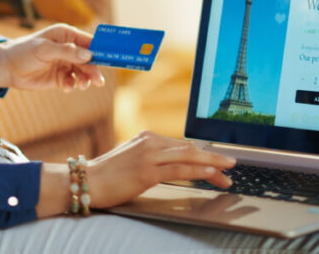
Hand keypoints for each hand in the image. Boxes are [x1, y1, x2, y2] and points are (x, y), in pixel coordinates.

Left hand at [0, 24, 104, 91]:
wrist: (7, 68)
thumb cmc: (24, 51)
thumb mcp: (44, 49)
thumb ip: (67, 52)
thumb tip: (89, 55)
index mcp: (67, 35)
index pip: (89, 41)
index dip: (102, 49)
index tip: (114, 58)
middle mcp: (69, 48)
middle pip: (90, 59)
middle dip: (94, 69)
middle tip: (98, 81)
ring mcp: (65, 63)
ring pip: (83, 72)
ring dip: (84, 79)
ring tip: (80, 85)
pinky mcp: (60, 77)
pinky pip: (73, 81)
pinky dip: (72, 85)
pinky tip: (65, 87)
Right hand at [85, 131, 234, 208]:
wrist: (86, 181)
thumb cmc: (107, 175)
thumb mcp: (132, 159)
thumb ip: (153, 158)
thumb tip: (176, 163)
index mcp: (147, 137)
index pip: (182, 146)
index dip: (203, 155)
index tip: (217, 164)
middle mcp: (150, 142)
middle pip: (189, 149)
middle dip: (213, 158)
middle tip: (231, 165)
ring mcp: (149, 155)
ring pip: (188, 157)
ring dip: (212, 164)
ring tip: (228, 171)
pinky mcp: (147, 171)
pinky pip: (178, 170)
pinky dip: (197, 170)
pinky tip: (210, 172)